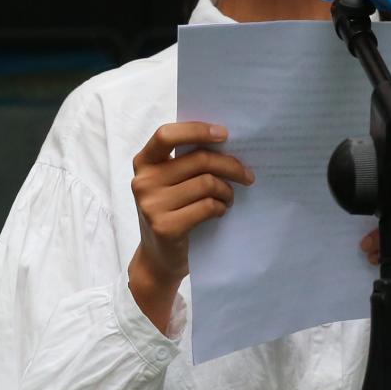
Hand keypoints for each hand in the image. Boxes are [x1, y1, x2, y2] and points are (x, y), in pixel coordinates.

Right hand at [129, 122, 253, 285]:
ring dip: (227, 191)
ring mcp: (152, 205)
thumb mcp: (169, 183)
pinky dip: (220, 208)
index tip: (224, 134)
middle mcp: (143, 181)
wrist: (158, 258)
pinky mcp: (165, 227)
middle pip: (198, 160)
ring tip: (229, 198)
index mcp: (143, 162)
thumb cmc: (171, 212)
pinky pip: (207, 206)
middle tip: (247, 175)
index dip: (197, 131)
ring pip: (207, 183)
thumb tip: (227, 143)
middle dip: (230, 165)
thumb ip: (185, 162)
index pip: (166, 135)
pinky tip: (220, 211)